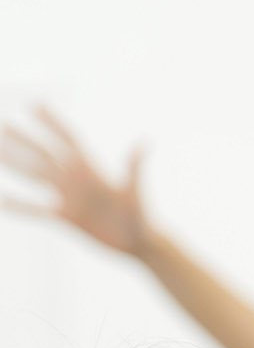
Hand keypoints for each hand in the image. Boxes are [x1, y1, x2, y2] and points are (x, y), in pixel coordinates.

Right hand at [0, 108, 149, 254]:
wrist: (139, 243)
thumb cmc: (143, 216)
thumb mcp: (135, 192)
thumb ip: (134, 168)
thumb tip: (145, 142)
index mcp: (92, 170)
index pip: (69, 140)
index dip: (53, 123)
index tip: (35, 105)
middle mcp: (77, 180)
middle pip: (45, 155)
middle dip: (25, 140)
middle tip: (3, 126)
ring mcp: (70, 197)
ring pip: (37, 177)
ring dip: (16, 165)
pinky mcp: (66, 217)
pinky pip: (36, 210)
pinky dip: (19, 205)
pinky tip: (1, 201)